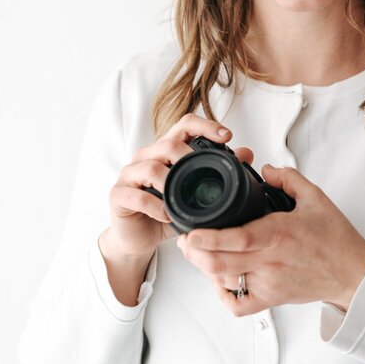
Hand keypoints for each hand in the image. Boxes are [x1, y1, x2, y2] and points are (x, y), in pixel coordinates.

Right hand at [100, 115, 253, 262]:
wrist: (138, 238)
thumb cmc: (166, 212)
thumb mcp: (195, 193)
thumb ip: (218, 172)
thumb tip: (246, 154)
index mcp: (165, 150)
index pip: (184, 125)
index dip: (205, 126)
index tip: (227, 136)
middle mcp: (146, 157)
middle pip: (168, 144)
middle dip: (189, 157)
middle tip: (204, 174)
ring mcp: (129, 175)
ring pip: (150, 167)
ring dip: (170, 183)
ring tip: (182, 199)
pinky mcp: (118, 195)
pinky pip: (137, 196)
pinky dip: (155, 206)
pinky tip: (167, 215)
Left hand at [176, 164, 364, 315]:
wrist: (353, 273)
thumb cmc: (336, 238)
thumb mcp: (315, 198)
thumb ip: (288, 178)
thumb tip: (264, 170)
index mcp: (279, 234)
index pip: (237, 239)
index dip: (208, 238)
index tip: (191, 232)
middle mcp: (271, 261)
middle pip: (221, 264)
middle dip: (195, 253)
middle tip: (187, 240)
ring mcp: (269, 283)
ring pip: (225, 281)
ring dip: (206, 268)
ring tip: (200, 253)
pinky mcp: (271, 299)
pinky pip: (239, 305)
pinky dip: (223, 294)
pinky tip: (222, 280)